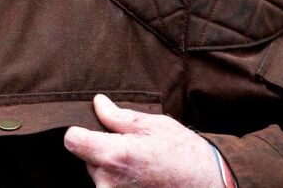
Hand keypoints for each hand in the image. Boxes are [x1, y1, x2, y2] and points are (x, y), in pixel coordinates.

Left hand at [63, 94, 226, 187]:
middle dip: (102, 149)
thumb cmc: (186, 155)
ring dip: (112, 167)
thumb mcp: (155, 126)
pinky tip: (142, 177)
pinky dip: (121, 181)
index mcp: (114, 156)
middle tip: (132, 146)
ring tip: (141, 163)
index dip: (79, 131)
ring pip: (99, 175)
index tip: (89, 129)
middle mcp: (108, 182)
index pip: (72, 140)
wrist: (210, 186)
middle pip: (86, 159)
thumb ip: (119, 117)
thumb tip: (98, 103)